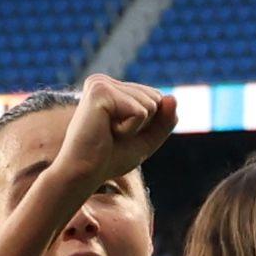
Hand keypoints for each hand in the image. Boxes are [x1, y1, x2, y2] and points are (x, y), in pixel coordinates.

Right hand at [58, 73, 174, 192]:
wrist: (83, 174)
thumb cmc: (109, 159)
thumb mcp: (145, 139)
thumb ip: (164, 120)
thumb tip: (172, 97)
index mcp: (110, 87)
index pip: (155, 98)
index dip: (146, 124)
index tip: (117, 134)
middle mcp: (103, 81)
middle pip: (156, 98)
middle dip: (143, 124)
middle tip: (112, 135)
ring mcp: (100, 83)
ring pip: (151, 103)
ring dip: (135, 128)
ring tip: (108, 133)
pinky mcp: (100, 91)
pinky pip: (141, 111)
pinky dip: (130, 129)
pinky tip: (106, 132)